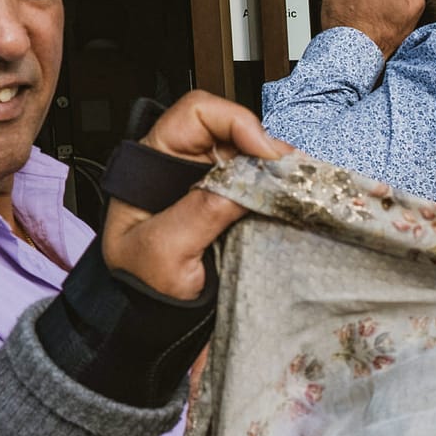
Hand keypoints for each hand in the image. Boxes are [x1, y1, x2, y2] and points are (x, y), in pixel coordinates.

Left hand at [104, 91, 291, 300]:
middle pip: (236, 133)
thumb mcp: (163, 249)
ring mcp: (213, 189)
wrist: (147, 322)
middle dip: (267, 148)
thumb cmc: (138, 283)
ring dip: (278, 173)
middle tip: (291, 173)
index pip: (197, 114)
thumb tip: (244, 185)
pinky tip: (293, 205)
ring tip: (297, 190)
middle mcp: (187, 167)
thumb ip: (201, 213)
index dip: (235, 122)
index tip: (264, 151)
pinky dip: (281, 195)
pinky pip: (263, 191)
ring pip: (254, 161)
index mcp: (156, 162)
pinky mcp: (235, 212)